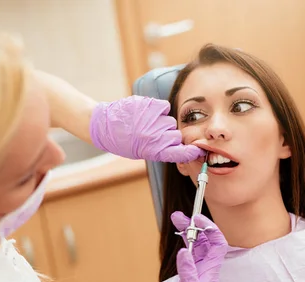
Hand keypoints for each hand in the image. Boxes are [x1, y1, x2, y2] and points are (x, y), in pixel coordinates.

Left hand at [90, 96, 204, 162]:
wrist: (105, 125)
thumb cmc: (124, 141)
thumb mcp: (142, 152)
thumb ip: (160, 150)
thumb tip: (179, 146)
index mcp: (153, 151)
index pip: (180, 153)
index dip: (191, 152)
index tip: (198, 150)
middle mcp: (154, 135)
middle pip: (177, 135)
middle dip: (170, 136)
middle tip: (158, 135)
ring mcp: (153, 120)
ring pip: (171, 121)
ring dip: (163, 123)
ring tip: (148, 124)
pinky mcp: (151, 105)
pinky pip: (166, 107)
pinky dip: (160, 110)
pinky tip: (149, 114)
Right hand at [158, 212, 227, 281]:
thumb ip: (188, 273)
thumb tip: (184, 252)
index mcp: (210, 271)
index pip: (216, 243)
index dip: (209, 228)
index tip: (196, 219)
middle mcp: (205, 268)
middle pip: (203, 240)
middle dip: (194, 226)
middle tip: (179, 216)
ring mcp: (196, 272)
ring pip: (195, 246)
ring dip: (187, 232)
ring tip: (175, 221)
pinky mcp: (187, 277)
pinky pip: (187, 256)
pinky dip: (182, 245)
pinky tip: (177, 241)